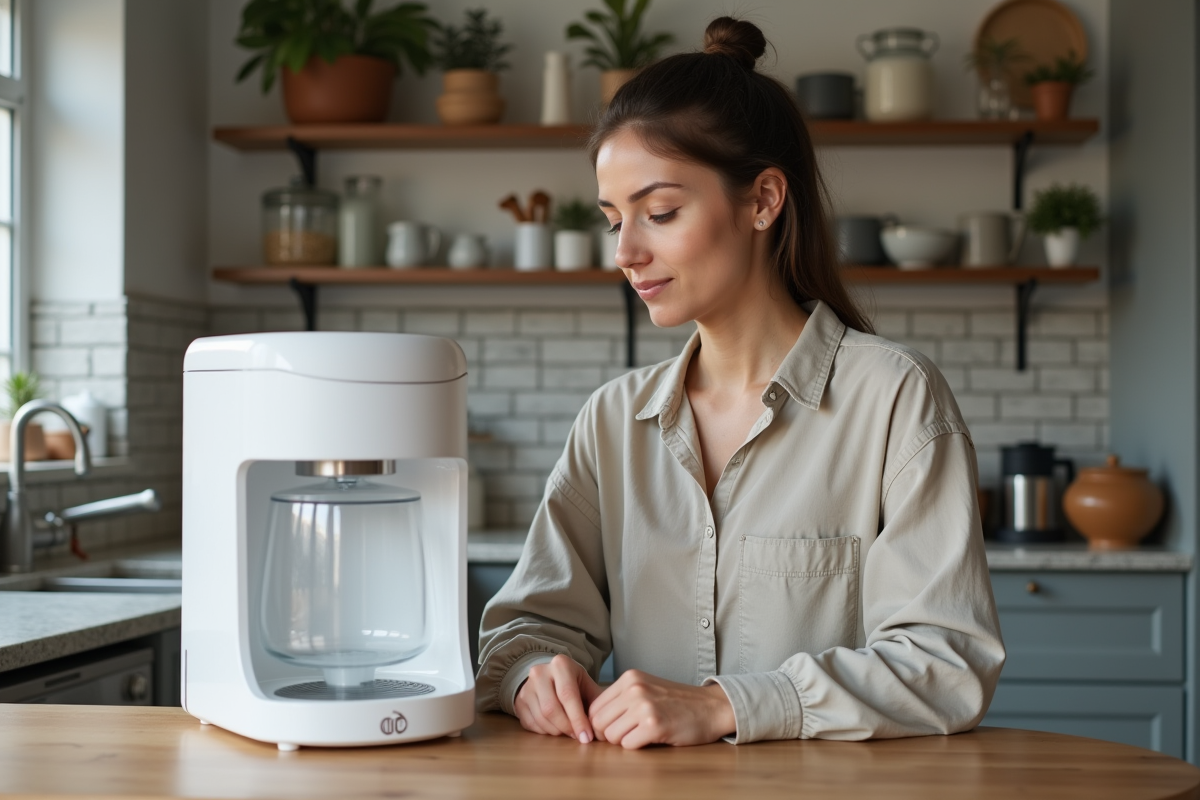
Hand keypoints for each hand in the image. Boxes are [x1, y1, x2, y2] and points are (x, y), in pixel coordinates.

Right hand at [514, 654, 602, 742]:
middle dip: (567, 728)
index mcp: (560, 665)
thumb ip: (596, 702)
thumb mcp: (586, 685)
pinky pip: (531, 724)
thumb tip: (601, 729)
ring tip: (569, 732)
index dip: (578, 719)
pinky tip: (556, 729)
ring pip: (541, 719)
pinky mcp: (519, 702)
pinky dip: (546, 732)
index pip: (568, 695)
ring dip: (557, 732)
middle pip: (551, 709)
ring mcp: (526, 687)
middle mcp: (540, 673)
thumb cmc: (572, 683)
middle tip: (579, 738)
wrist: (548, 677)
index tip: (587, 737)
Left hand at [587, 670, 735, 749]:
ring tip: (642, 734)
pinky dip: (637, 747)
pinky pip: (628, 745)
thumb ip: (621, 699)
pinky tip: (652, 738)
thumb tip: (593, 722)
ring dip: (624, 741)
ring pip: (611, 736)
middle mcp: (634, 688)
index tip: (615, 728)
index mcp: (629, 678)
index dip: (600, 723)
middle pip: (598, 722)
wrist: (711, 707)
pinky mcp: (655, 725)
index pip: (594, 706)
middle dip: (609, 734)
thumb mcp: (646, 688)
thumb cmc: (677, 702)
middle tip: (628, 735)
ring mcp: (644, 706)